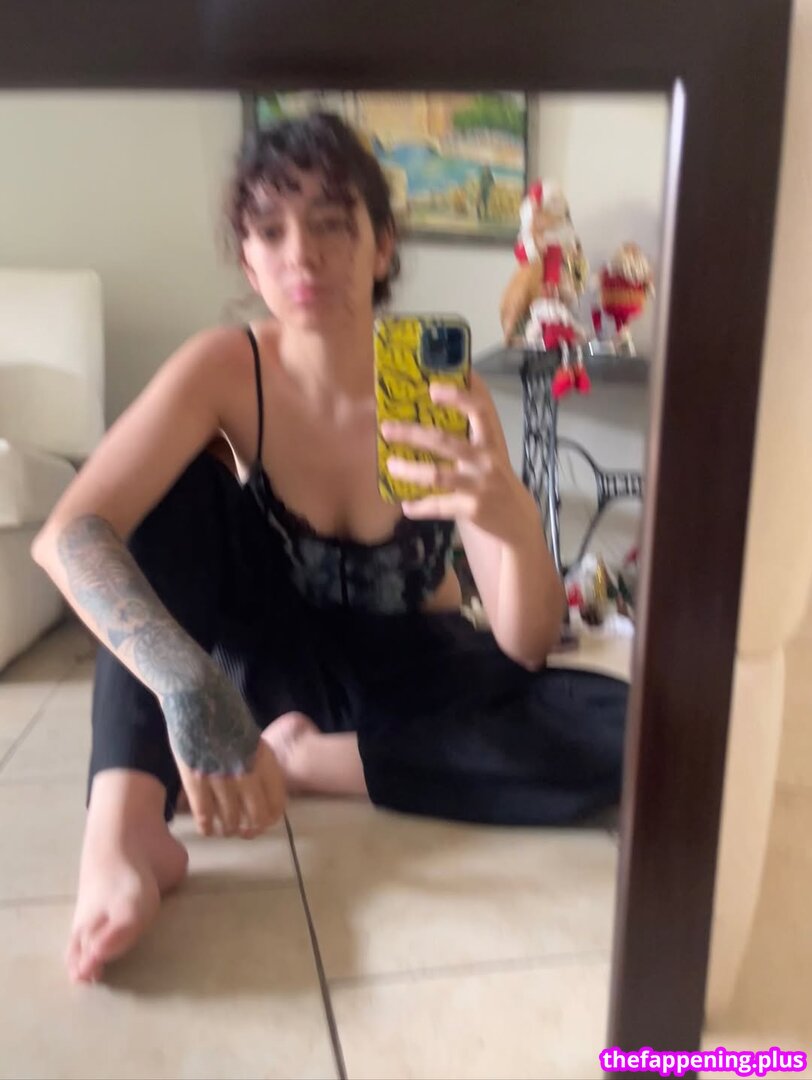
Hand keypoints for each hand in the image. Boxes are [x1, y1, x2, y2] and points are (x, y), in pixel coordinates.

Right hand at [161, 665, 286, 838]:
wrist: (197, 697)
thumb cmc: (225, 714)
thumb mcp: (252, 738)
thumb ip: (258, 765)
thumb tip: (260, 795)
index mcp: (265, 759)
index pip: (277, 803)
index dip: (270, 820)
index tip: (262, 823)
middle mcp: (247, 771)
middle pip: (255, 818)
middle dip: (250, 829)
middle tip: (242, 831)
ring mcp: (221, 777)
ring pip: (229, 820)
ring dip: (227, 829)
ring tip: (224, 830)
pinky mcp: (195, 779)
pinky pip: (204, 815)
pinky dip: (207, 826)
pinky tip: (207, 828)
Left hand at [381, 373, 533, 540]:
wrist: (517, 521)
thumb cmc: (495, 479)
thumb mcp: (489, 452)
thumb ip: (469, 433)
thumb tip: (430, 405)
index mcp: (491, 440)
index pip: (481, 409)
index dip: (459, 396)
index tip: (433, 387)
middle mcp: (487, 459)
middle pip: (446, 441)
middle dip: (413, 434)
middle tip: (387, 428)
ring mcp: (480, 485)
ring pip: (438, 475)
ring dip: (411, 470)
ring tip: (391, 465)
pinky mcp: (472, 509)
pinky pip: (439, 506)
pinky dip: (420, 506)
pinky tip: (407, 505)